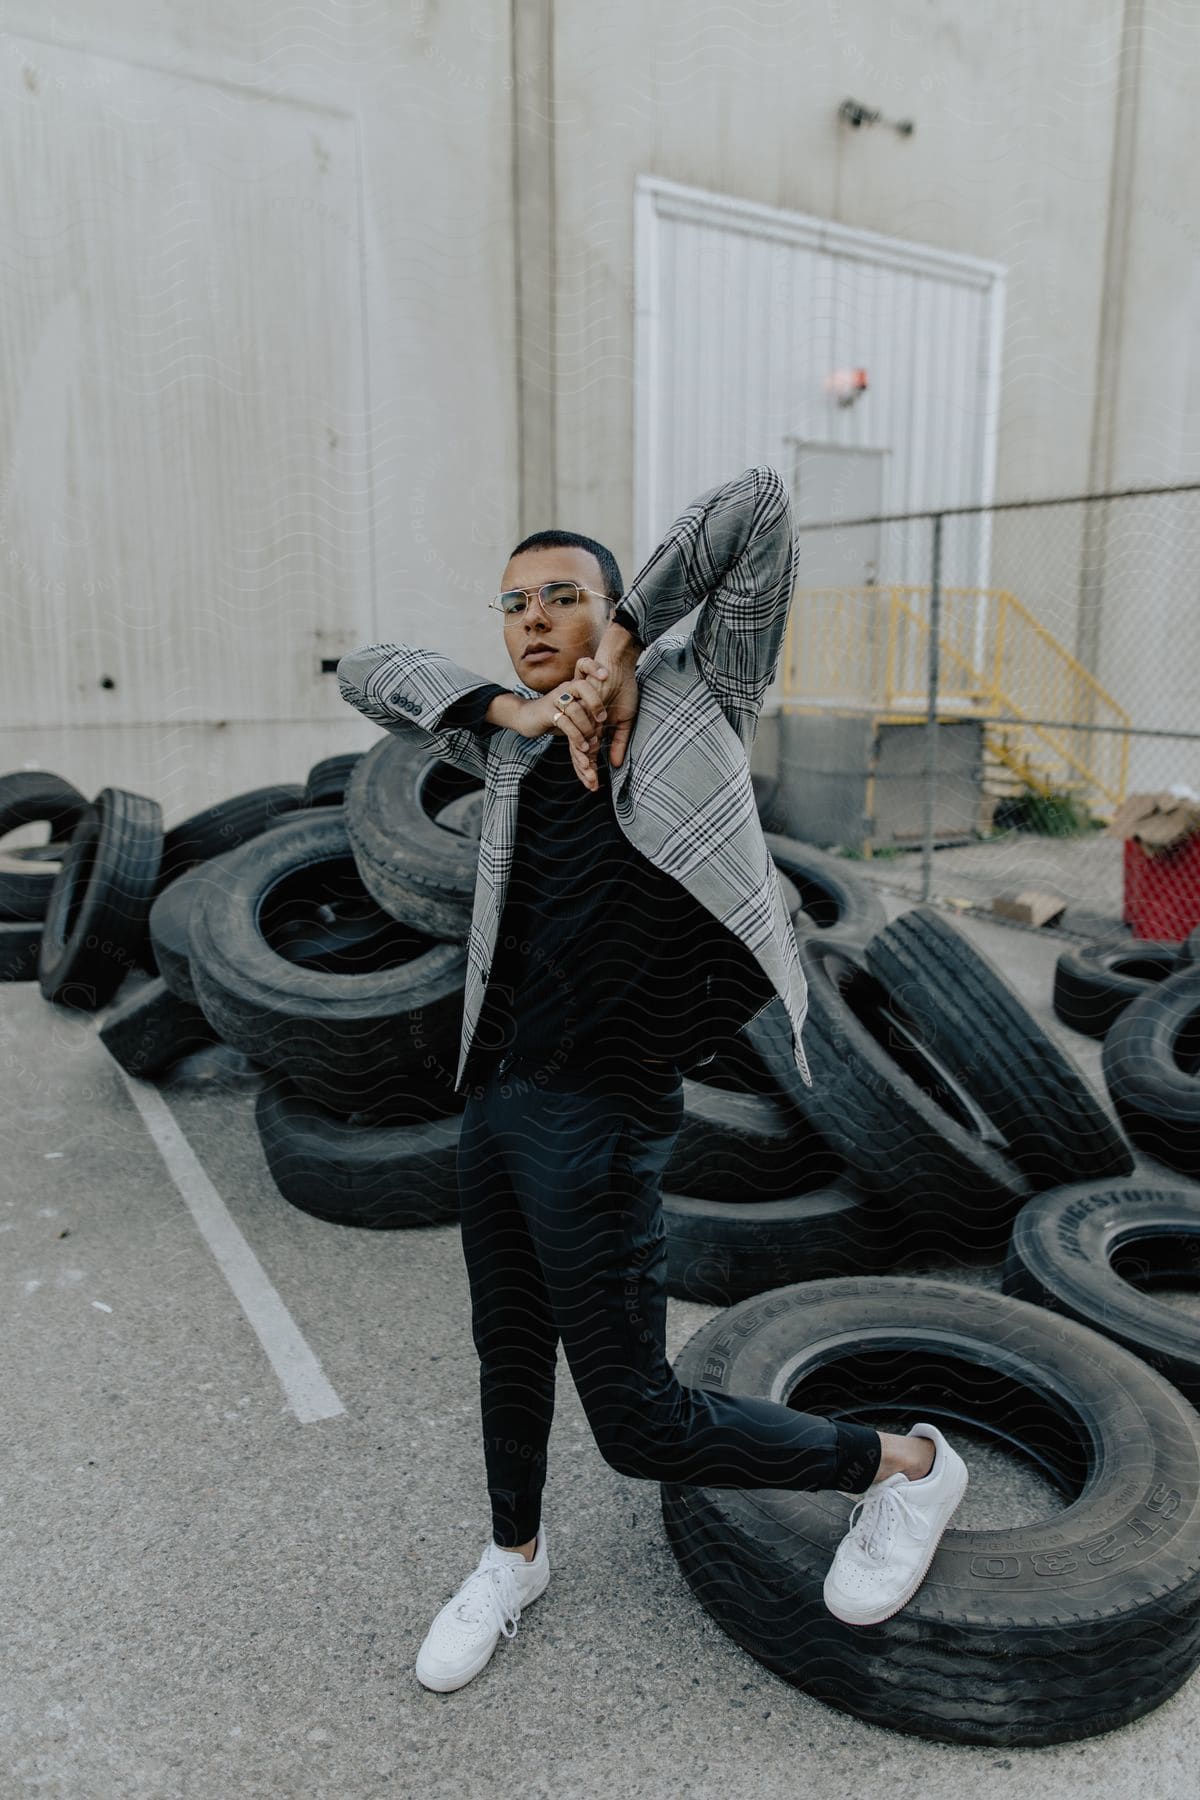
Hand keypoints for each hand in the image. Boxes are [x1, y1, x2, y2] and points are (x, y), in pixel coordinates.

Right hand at [512, 671, 608, 787]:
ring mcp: (555, 700)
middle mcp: (565, 689)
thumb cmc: (554, 713)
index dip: (593, 667)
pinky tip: (583, 746)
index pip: (582, 666)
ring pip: (575, 708)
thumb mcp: (574, 707)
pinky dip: (576, 736)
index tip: (606, 676)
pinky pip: (564, 723)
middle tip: (603, 719)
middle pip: (582, 686)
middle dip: (595, 702)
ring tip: (593, 741)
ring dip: (586, 727)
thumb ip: (589, 708)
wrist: (527, 717)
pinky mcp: (547, 713)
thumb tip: (611, 716)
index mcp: (573, 685)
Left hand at [574, 649, 639, 775]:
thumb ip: (619, 742)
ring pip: (578, 745)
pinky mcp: (582, 710)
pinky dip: (585, 747)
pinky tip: (589, 759)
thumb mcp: (625, 720)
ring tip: (590, 778)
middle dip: (586, 772)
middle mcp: (586, 725)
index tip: (596, 786)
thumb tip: (616, 764)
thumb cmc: (623, 689)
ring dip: (585, 764)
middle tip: (592, 788)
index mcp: (595, 727)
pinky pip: (580, 731)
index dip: (592, 769)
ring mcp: (582, 718)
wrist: (617, 666)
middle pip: (581, 753)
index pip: (591, 753)